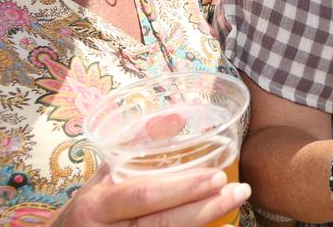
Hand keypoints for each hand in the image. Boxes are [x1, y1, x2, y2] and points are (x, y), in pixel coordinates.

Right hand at [51, 165, 249, 226]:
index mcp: (98, 204)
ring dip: (206, 223)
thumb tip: (177, 116)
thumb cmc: (92, 207)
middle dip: (205, 208)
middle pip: (162, 224)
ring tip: (236, 205)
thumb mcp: (105, 176)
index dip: (181, 188)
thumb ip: (137, 147)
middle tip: (239, 190)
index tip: (216, 176)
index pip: (143, 196)